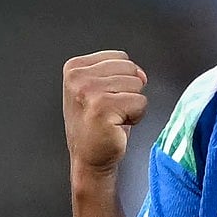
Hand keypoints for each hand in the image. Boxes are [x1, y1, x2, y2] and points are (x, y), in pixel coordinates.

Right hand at [63, 50, 147, 175]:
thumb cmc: (98, 126)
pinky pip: (140, 102)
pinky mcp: (101, 108)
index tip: (106, 98)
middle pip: (130, 69)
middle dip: (128, 91)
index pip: (121, 57)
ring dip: (132, 105)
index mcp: (75, 67)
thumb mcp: (101, 89)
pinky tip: (117, 126)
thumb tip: (141, 74)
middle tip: (111, 110)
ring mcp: (88, 91)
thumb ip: (120, 72)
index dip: (123, 80)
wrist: (90, 158)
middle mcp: (78, 77)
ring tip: (113, 117)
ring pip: (137, 85)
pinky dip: (136, 117)